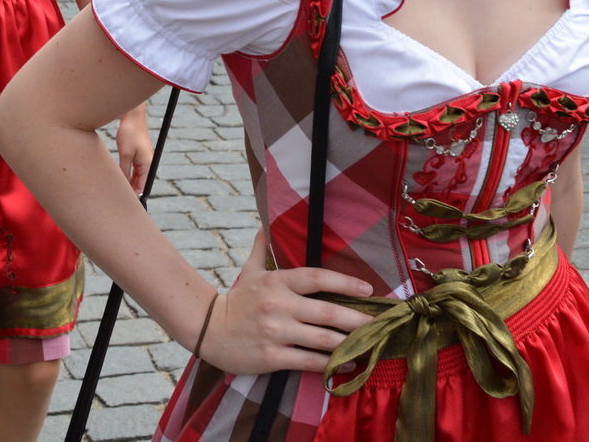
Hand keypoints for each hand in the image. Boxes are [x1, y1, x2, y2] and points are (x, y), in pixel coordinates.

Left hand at [114, 107, 151, 194]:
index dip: (135, 196)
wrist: (132, 117)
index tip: (124, 202)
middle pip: (140, 184)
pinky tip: (118, 179)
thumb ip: (124, 171)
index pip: (143, 187)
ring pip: (136, 179)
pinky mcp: (138, 157)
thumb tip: (122, 185)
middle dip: (131, 192)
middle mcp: (148, 164)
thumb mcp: (125, 154)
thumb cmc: (130, 133)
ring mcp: (143, 160)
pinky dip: (127, 176)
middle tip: (117, 198)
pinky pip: (134, 172)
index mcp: (148, 164)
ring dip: (128, 184)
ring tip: (116, 190)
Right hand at [194, 231, 374, 375]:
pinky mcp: (273, 357)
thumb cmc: (237, 300)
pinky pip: (309, 362)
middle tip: (379, 323)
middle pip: (328, 312)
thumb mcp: (249, 270)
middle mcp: (279, 305)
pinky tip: (348, 362)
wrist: (209, 330)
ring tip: (369, 344)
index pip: (318, 277)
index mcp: (278, 282)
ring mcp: (276, 333)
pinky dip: (331, 364)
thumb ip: (261, 247)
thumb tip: (265, 223)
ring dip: (350, 343)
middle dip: (358, 319)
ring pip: (323, 339)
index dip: (346, 283)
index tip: (368, 290)